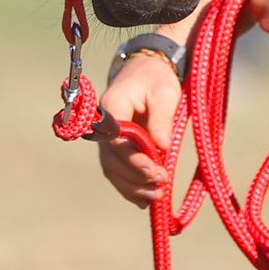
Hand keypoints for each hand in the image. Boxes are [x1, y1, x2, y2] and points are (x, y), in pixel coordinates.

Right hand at [96, 52, 178, 207]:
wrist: (148, 69)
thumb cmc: (157, 78)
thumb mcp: (165, 93)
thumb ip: (161, 119)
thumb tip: (161, 147)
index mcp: (112, 106)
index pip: (116, 139)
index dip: (133, 159)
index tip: (154, 171)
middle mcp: (103, 123)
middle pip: (111, 158)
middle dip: (135, 177)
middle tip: (161, 184)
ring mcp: (107, 136)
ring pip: (112, 168)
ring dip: (132, 186)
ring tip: (157, 195)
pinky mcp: (115, 145)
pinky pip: (117, 169)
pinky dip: (129, 186)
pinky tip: (144, 200)